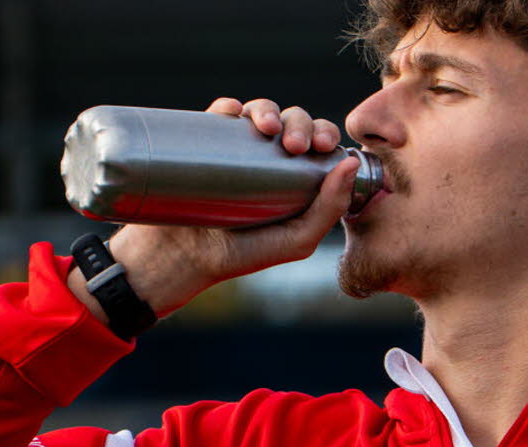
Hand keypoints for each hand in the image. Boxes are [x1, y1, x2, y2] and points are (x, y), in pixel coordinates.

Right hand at [67, 98, 354, 322]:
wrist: (177, 260)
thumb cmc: (240, 256)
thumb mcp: (296, 242)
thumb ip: (329, 209)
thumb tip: (351, 162)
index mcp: (295, 177)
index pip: (317, 143)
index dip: (325, 134)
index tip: (324, 147)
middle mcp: (267, 158)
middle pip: (292, 122)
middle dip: (300, 123)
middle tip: (295, 145)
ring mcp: (234, 149)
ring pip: (259, 112)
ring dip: (269, 110)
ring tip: (267, 130)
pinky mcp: (201, 142)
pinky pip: (219, 113)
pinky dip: (230, 106)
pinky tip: (235, 114)